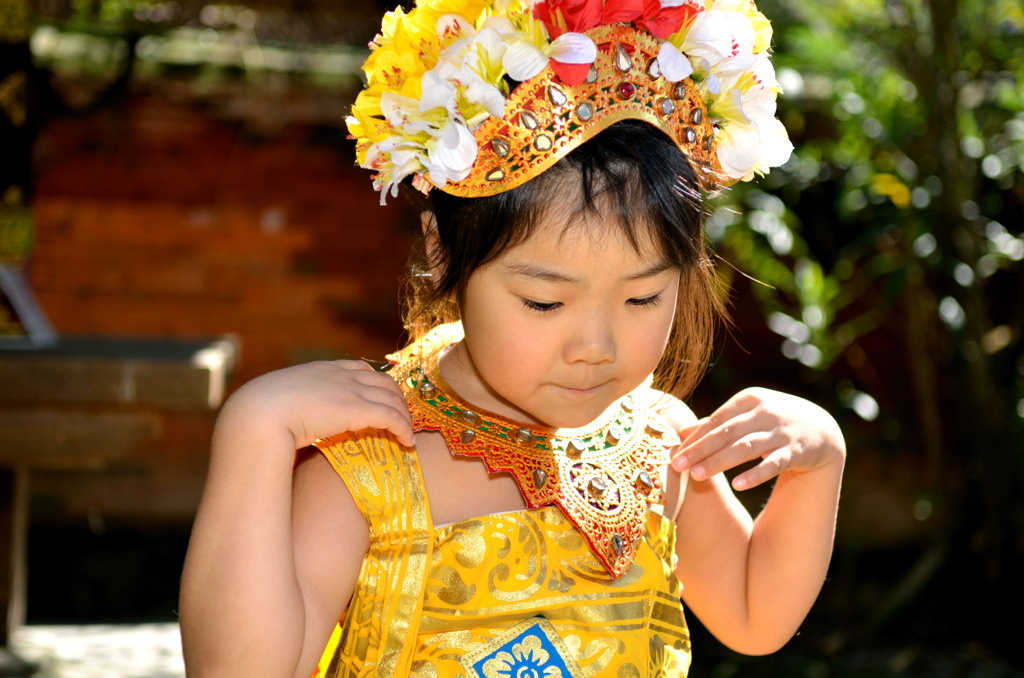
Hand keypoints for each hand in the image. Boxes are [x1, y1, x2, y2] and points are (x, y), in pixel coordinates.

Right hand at [224, 360, 414, 449]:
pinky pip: (392, 417)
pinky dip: (404, 428)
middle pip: (384, 382)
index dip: (377, 384)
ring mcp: (352, 390)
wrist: (259, 413)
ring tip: (408, 433)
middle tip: (403, 417)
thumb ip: (293, 402)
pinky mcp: (359, 409)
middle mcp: (342, 375)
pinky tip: (408, 442)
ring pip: (392, 399)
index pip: (361, 369)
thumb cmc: (260, 411)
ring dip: (404, 416)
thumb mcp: (279, 399)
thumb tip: (287, 418)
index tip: (384, 397)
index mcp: (322, 369)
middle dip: (398, 399)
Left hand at [670, 387, 844, 490]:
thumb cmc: (771, 422)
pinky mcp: (796, 451)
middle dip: (700, 450)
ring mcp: (781, 431)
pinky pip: (773, 464)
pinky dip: (755, 474)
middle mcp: (765, 412)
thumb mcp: (747, 416)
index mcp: (749, 399)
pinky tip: (737, 484)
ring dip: (719, 462)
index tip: (673, 454)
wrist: (821, 430)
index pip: (716, 420)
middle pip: (726, 433)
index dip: (694, 438)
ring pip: (746, 448)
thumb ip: (716, 423)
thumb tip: (681, 433)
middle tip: (677, 466)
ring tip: (697, 476)